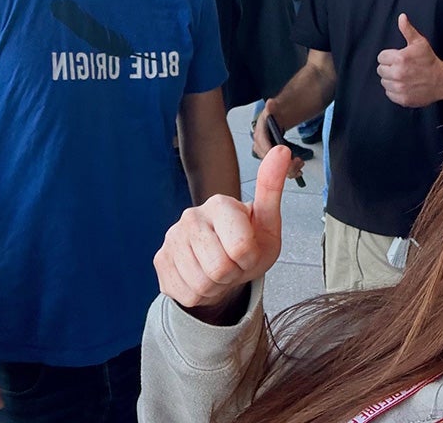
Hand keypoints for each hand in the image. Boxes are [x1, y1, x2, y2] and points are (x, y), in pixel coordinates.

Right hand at [153, 146, 288, 321]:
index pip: (242, 248)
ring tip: (217, 270)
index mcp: (219, 203)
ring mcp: (172, 238)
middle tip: (232, 263)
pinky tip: (201, 276)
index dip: (250, 258)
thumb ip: (271, 189)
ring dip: (216, 286)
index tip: (248, 250)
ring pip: (201, 283)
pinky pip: (185, 293)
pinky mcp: (160, 260)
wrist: (222, 266)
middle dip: (232, 274)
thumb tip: (282, 149)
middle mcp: (191, 216)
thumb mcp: (268, 223)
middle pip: (220, 268)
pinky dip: (199, 294)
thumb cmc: (248, 242)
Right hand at [252, 101, 303, 182]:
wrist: (276, 120)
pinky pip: (280, 170)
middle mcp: (260, 148)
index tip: (285, 153)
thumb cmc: (274, 116)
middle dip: (284, 162)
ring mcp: (267, 155)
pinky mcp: (274, 161)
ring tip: (300, 163)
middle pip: (270, 160)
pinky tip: (298, 171)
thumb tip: (270, 104)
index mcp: (259, 136)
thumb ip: (272, 107)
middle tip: (297, 160)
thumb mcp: (273, 108)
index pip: (263, 147)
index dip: (273, 152)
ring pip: (275, 168)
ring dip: (289, 169)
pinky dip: (289, 172)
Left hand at [377, 13, 442, 106]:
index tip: (398, 58)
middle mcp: (398, 74)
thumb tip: (401, 17)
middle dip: (389, 67)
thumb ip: (407, 30)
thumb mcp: (420, 43)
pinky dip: (394, 90)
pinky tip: (405, 85)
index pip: (381, 57)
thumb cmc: (430, 60)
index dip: (389, 57)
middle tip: (401, 67)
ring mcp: (400, 88)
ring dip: (391, 79)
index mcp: (400, 58)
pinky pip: (389, 93)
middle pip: (380, 70)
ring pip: (384, 82)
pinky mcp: (402, 99)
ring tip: (404, 76)